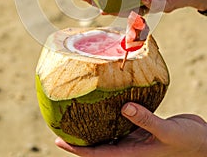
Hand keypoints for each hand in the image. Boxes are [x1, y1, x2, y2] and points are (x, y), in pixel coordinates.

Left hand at [55, 102, 206, 156]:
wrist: (204, 140)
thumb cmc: (189, 143)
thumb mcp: (168, 133)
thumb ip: (146, 120)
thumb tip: (124, 107)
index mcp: (132, 153)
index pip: (98, 153)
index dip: (77, 148)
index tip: (58, 140)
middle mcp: (130, 145)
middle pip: (99, 142)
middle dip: (80, 135)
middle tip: (63, 121)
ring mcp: (136, 135)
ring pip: (109, 129)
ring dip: (95, 121)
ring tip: (79, 108)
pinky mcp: (142, 125)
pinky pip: (123, 118)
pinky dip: (113, 110)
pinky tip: (108, 99)